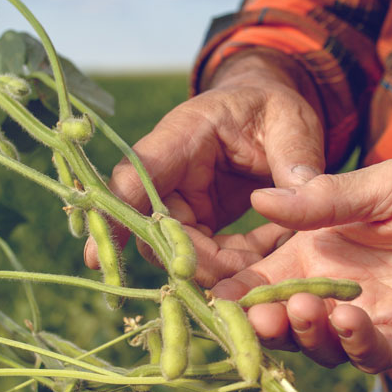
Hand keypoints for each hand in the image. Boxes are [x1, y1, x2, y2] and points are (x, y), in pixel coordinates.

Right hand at [84, 51, 325, 283]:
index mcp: (183, 135)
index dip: (115, 216)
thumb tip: (284, 207)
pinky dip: (233, 266)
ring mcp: (179, 199)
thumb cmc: (276, 109)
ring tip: (265, 267)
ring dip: (217, 269)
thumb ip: (294, 163)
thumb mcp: (293, 125)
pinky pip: (202, 255)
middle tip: (240, 282)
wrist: (272, 114)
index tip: (97, 257)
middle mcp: (170, 171)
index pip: (136, 176)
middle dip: (190, 262)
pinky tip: (266, 258)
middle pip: (153, 228)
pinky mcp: (196, 221)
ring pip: (176, 251)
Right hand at [212, 157, 391, 370]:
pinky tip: (349, 318)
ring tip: (298, 310)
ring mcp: (367, 316)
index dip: (237, 288)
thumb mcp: (381, 186)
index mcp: (318, 248)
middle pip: (282, 318)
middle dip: (260, 320)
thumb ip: (322, 200)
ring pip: (317, 343)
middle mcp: (333, 288)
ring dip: (301, 333)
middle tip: (252, 314)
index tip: (213, 293)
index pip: (264, 275)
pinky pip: (368, 353)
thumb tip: (258, 198)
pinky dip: (352, 342)